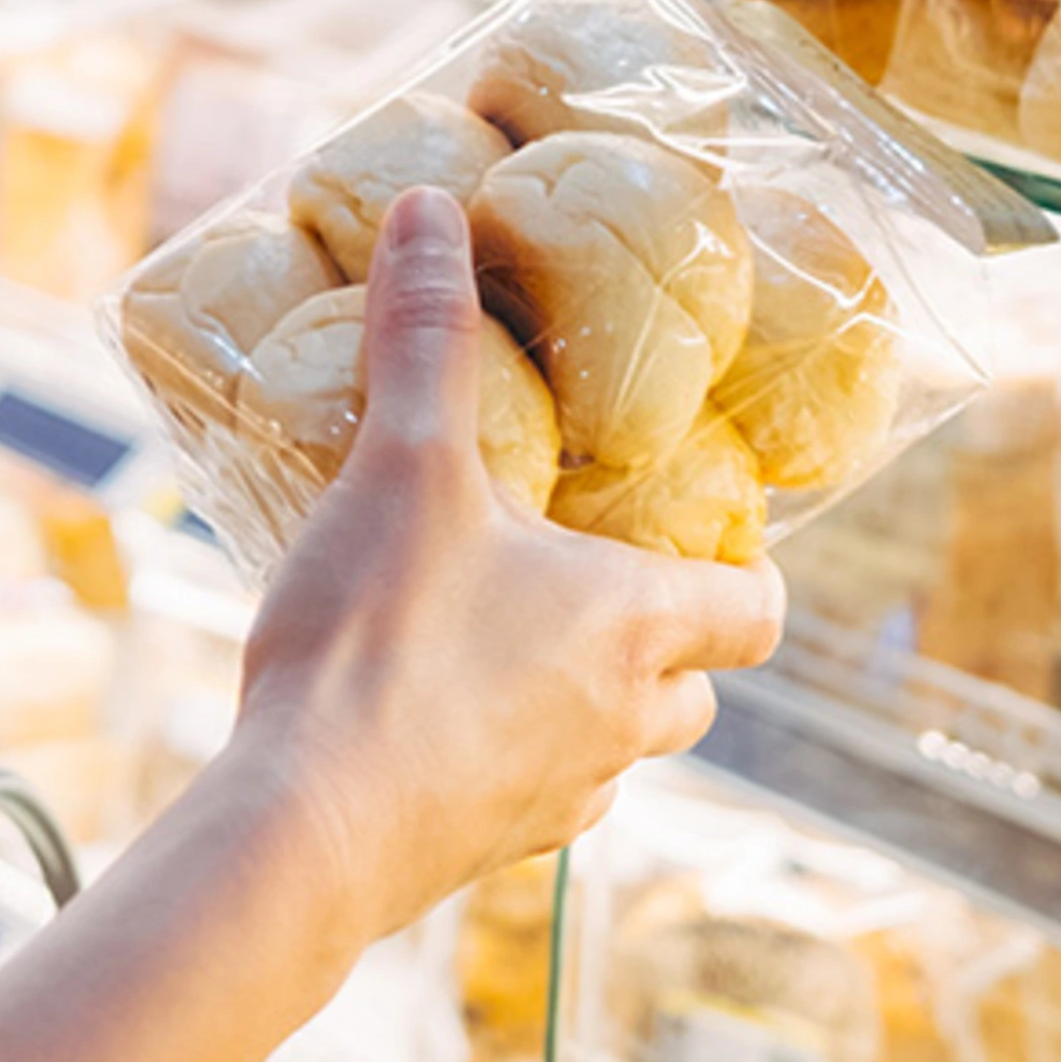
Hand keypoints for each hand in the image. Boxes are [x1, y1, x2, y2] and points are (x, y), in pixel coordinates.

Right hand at [232, 186, 785, 943]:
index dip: (749, 570)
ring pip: (611, 745)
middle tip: (580, 567)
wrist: (304, 827)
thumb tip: (432, 211)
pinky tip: (418, 709)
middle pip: (693, 685)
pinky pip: (526, 792)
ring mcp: (555, 799)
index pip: (756, 608)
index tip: (704, 530)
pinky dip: (500, 750)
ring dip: (578, 696)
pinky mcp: (481, 850)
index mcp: (634, 623)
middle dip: (657, 636)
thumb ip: (423, 338)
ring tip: (491, 633)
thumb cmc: (381, 643)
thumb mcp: (404, 466)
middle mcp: (619, 720)